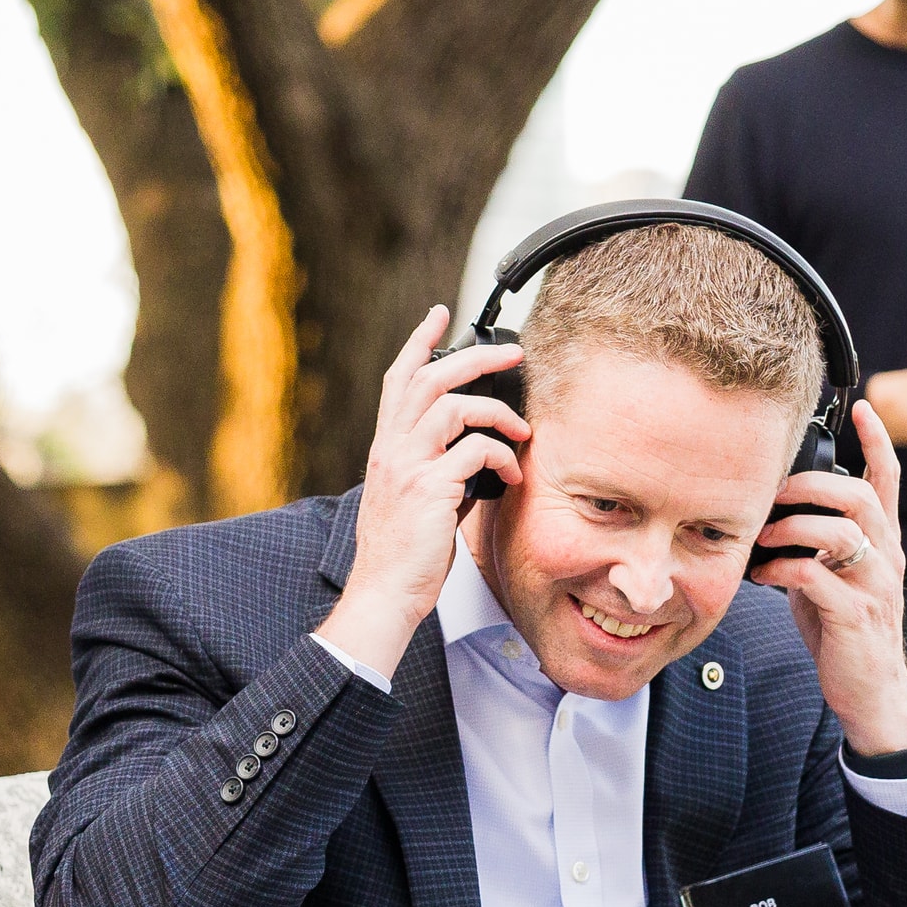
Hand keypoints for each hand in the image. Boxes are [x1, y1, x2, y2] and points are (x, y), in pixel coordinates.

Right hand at [321, 308, 527, 679]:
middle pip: (431, 378)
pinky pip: (476, 451)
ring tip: (522, 431)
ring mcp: (407, 467)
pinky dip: (503, 457)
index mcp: (385, 448)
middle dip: (476, 357)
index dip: (419, 341)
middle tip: (514, 354)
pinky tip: (513, 475)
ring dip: (499, 411)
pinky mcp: (430, 489)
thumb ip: (435, 467)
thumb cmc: (404, 553)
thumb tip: (475, 449)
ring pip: (455, 406)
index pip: (397, 378)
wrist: (385, 593)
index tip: (440, 313)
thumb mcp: (413, 498)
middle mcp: (391, 449)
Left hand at [752, 396, 906, 756]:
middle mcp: (887, 557)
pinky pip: (816, 576)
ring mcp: (874, 586)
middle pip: (860, 496)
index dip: (878, 440)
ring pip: (842, 532)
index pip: (889, 480)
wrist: (869, 689)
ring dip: (792, 528)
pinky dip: (782, 568)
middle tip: (774, 494)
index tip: (862, 406)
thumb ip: (817, 543)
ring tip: (762, 538)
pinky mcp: (854, 615)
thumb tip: (776, 512)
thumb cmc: (843, 629)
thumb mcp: (833, 576)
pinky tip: (764, 575)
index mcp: (883, 542)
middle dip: (811, 485)